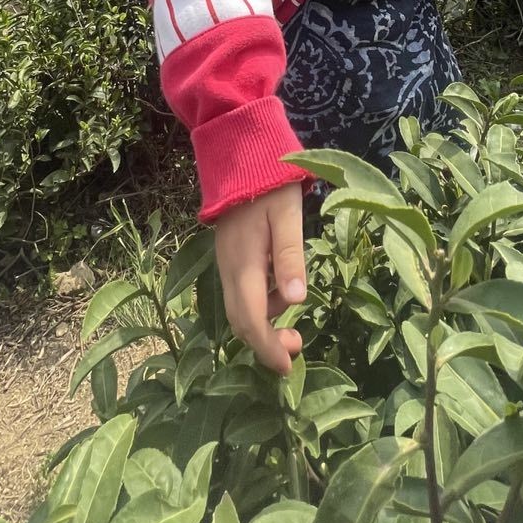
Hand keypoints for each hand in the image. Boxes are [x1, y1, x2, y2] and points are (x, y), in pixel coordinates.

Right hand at [214, 183, 305, 374]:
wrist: (238, 154)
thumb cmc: (270, 183)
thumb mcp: (289, 217)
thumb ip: (291, 258)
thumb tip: (297, 302)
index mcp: (244, 264)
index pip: (251, 321)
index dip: (267, 349)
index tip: (287, 367)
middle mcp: (230, 268)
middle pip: (241, 321)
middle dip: (265, 342)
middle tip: (296, 347)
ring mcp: (226, 261)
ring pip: (239, 307)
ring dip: (263, 324)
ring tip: (294, 321)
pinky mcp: (229, 254)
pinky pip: (240, 290)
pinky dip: (259, 304)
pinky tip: (279, 292)